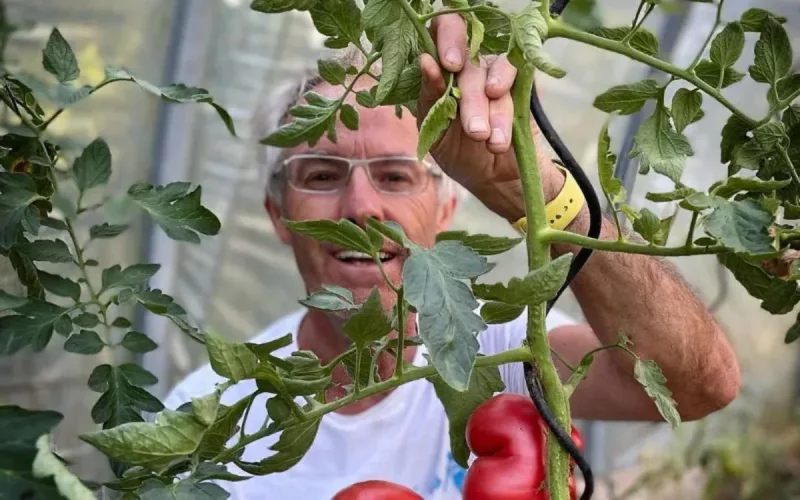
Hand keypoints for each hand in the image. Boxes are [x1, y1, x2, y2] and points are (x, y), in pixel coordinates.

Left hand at [417, 14, 563, 221]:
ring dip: (488, 110)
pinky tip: (500, 130)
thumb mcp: (435, 132)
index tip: (447, 65)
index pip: (439, 33)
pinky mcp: (517, 83)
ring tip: (487, 140)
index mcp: (440, 72)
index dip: (445, 40)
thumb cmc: (459, 154)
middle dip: (470, 99)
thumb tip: (426, 61)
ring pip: (489, 74)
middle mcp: (466, 66)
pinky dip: (505, 106)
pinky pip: (512, 76)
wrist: (495, 179)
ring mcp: (492, 72)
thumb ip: (430, 98)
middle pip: (465, 61)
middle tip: (474, 132)